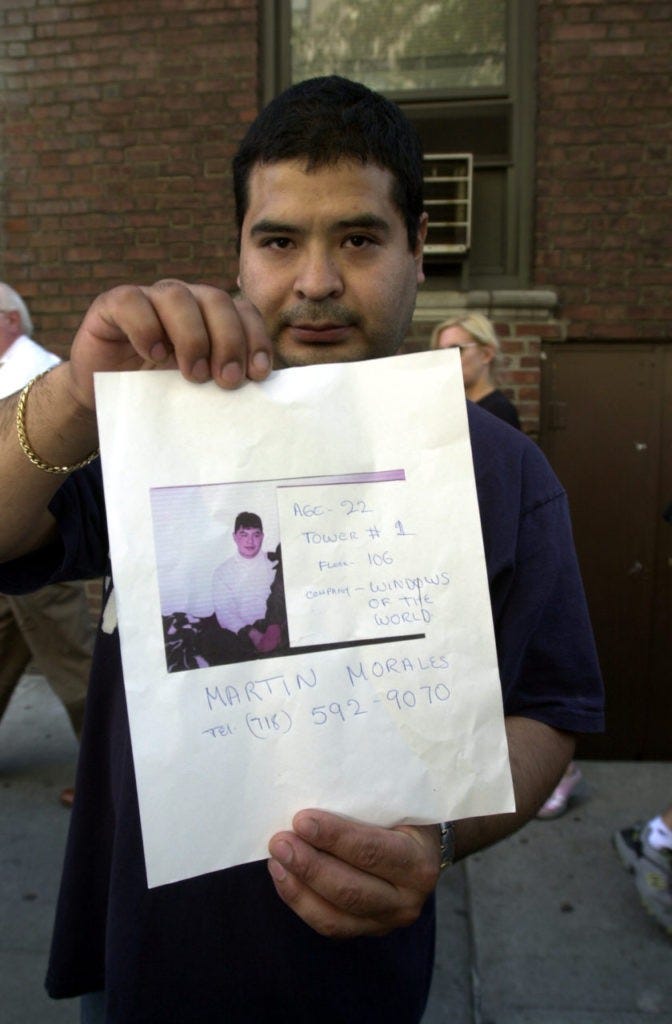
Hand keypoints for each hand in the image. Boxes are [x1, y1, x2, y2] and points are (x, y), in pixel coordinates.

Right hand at [66, 279, 272, 409]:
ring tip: (194, 375)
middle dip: (229, 340)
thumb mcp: (198, 390)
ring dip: (192, 336)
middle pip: (215, 300)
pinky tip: (155, 354)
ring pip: (177, 296)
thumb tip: (262, 392)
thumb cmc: (158, 396)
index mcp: (210, 318)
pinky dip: (146, 326)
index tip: (258, 374)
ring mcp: (148, 300)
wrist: (104, 400)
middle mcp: (183, 302)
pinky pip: (132, 301)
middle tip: (228, 380)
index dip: (255, 337)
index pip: (243, 311)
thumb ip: (224, 381)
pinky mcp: (112, 305)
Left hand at [267, 810, 439, 937]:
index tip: (301, 820)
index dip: (334, 837)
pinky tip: (283, 877)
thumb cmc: (403, 816)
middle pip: (350, 890)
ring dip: (299, 887)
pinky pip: (329, 925)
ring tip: (276, 860)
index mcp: (418, 861)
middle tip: (279, 842)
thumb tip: (314, 790)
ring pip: (335, 916)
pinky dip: (301, 902)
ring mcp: (387, 921)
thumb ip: (365, 803)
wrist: (424, 848)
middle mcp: (407, 899)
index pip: (371, 851)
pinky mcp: (366, 930)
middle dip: (309, 866)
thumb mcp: (396, 804)